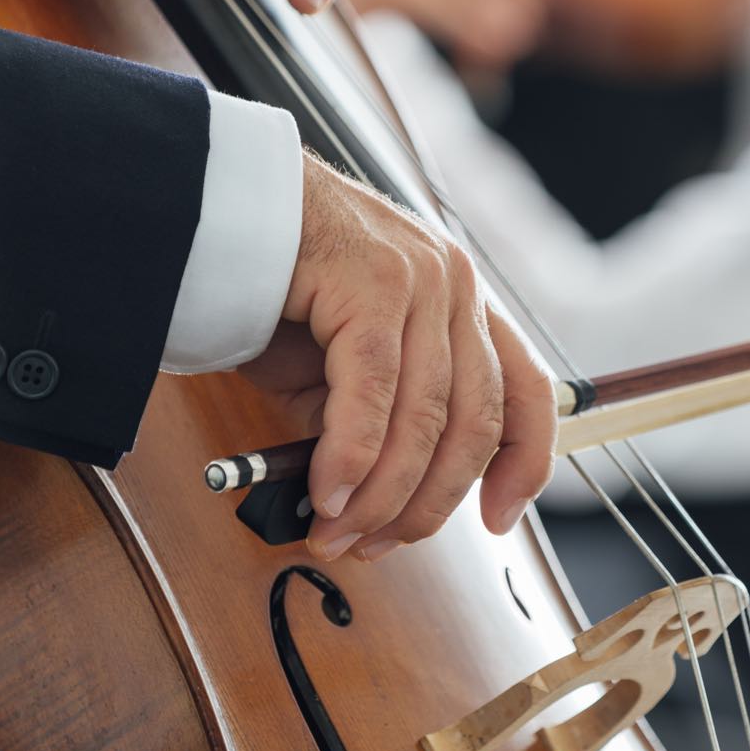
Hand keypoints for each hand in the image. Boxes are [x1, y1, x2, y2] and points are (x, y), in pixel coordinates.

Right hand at [238, 153, 556, 562]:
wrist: (221, 206)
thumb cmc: (278, 280)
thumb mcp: (340, 360)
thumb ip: (371, 417)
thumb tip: (370, 496)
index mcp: (463, 300)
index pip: (527, 390)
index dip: (524, 464)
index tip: (501, 520)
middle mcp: (455, 284)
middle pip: (476, 421)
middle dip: (429, 502)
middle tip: (378, 544)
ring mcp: (421, 278)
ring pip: (427, 418)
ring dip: (381, 494)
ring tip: (338, 531)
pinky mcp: (373, 281)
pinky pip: (375, 393)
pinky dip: (352, 457)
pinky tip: (328, 492)